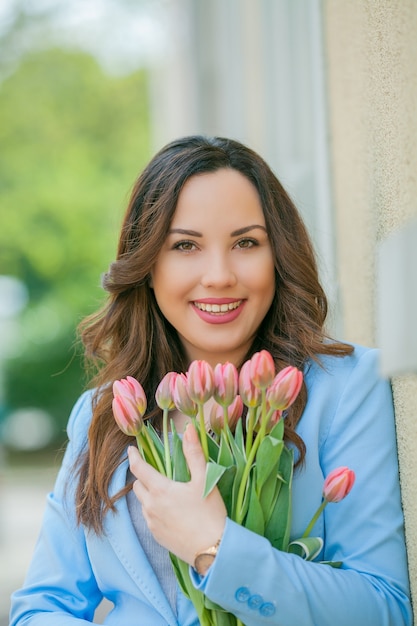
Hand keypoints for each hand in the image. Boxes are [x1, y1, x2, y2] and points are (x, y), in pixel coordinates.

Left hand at [128, 423, 226, 564]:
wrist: (213, 551)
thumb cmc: (210, 513)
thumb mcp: (204, 479)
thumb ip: (194, 453)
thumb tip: (188, 429)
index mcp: (160, 490)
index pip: (139, 469)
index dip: (134, 457)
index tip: (132, 449)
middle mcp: (151, 506)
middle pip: (138, 486)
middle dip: (143, 476)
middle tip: (157, 471)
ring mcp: (152, 523)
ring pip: (143, 502)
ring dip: (149, 494)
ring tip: (167, 491)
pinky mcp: (157, 537)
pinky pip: (149, 517)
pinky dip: (154, 509)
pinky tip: (171, 510)